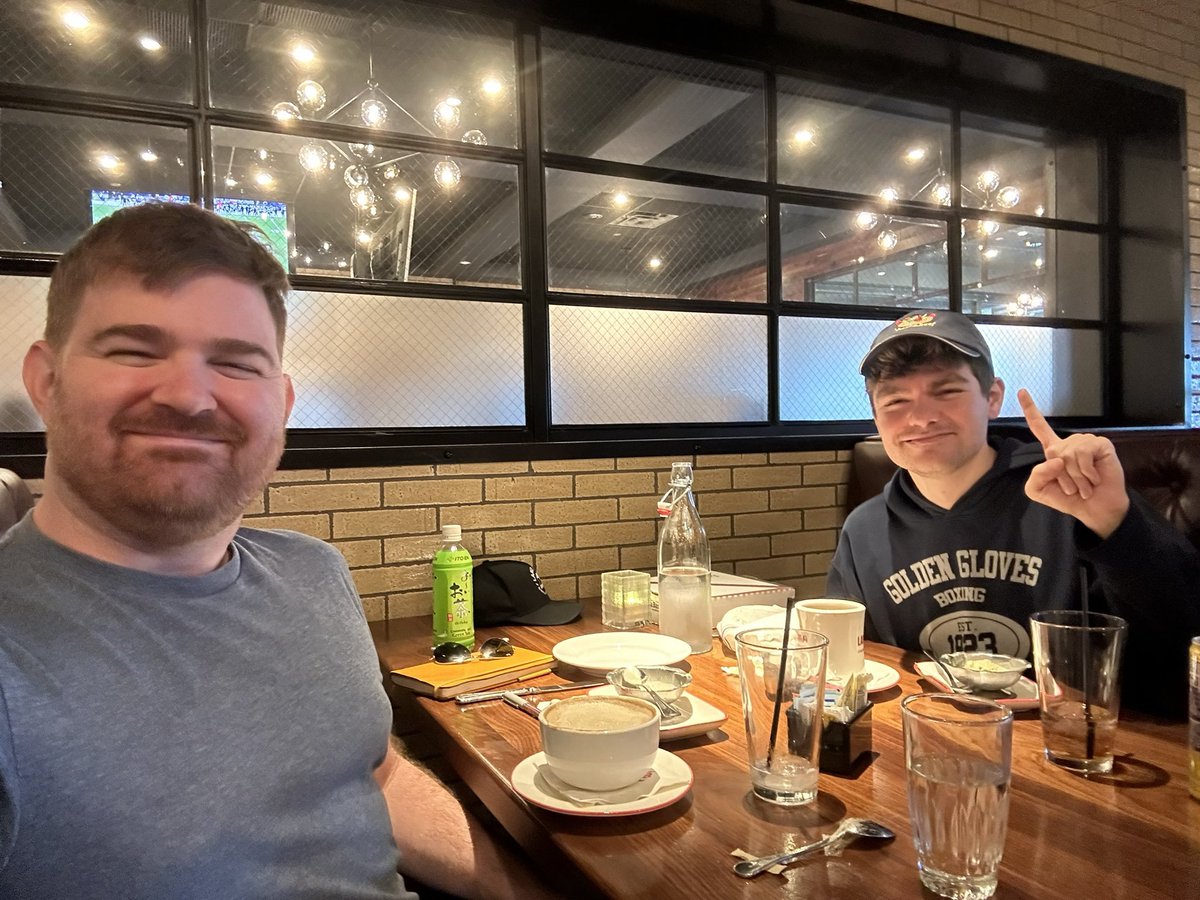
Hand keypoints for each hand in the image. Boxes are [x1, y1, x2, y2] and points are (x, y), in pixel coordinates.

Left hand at [1018, 389, 1128, 538]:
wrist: (1094, 509)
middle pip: (1053, 452)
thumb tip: (1055, 458)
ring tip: (1084, 484)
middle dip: (1062, 476)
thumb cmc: (1068, 499)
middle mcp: (1069, 443)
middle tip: (1073, 487)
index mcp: (1053, 450)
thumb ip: (1036, 476)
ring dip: (1076, 476)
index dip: (1030, 409)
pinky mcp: (1101, 444)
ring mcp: (1085, 442)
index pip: (1038, 426)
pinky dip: (1087, 472)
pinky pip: (1084, 454)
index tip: (1021, 390)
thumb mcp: (1038, 490)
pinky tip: (1095, 478)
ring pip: (1069, 454)